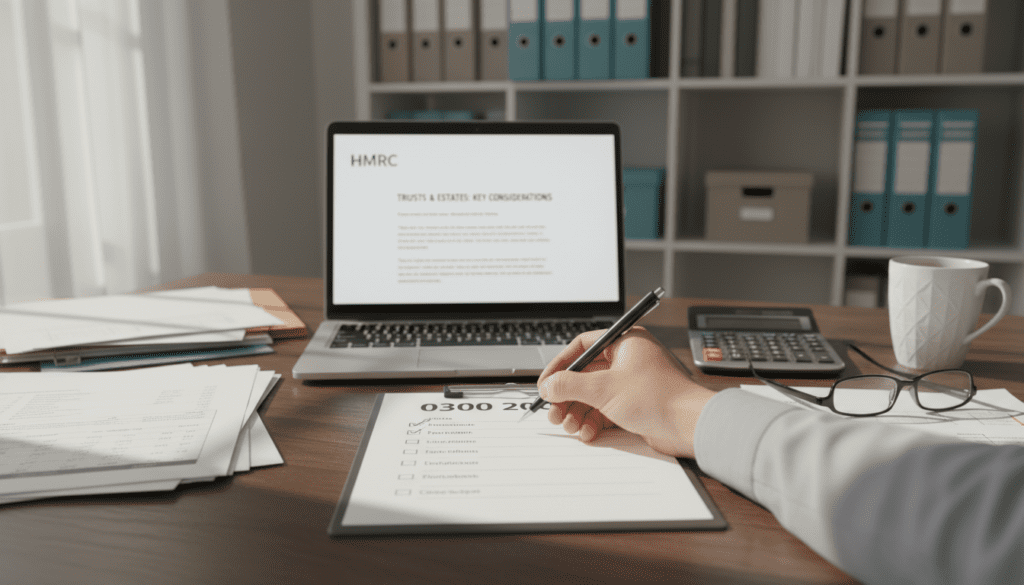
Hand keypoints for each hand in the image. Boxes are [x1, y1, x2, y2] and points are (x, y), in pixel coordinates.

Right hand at [536, 327, 715, 458]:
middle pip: (585, 374)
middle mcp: (628, 360)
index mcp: (625, 342)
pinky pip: (605, 411)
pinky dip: (593, 422)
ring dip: (577, 412)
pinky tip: (587, 433)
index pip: (582, 346)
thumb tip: (548, 386)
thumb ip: (570, 385)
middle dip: (567, 396)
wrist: (690, 425)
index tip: (546, 383)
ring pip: (593, 395)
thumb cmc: (659, 397)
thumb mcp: (604, 388)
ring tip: (569, 425)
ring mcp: (631, 384)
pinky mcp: (635, 406)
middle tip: (553, 411)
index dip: (561, 366)